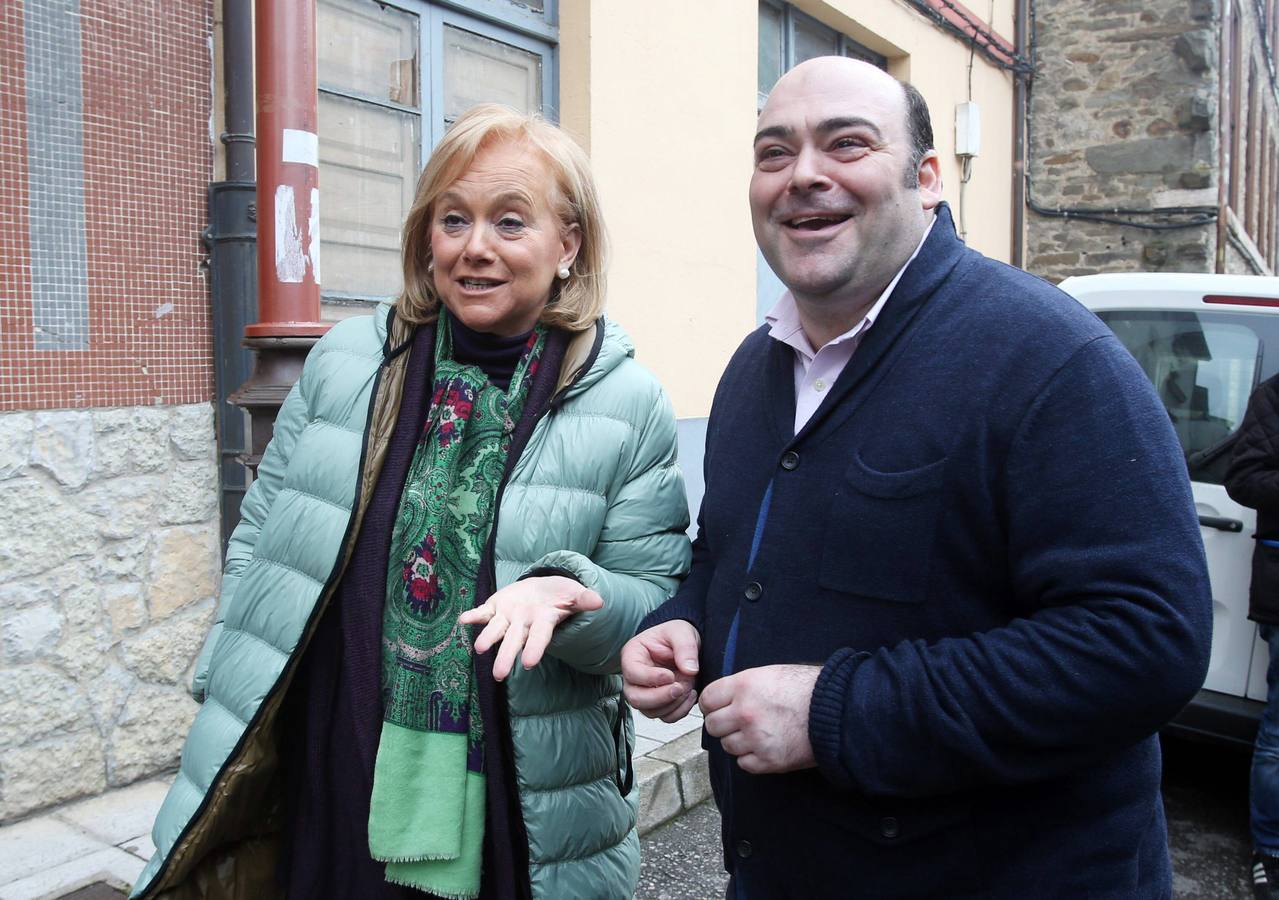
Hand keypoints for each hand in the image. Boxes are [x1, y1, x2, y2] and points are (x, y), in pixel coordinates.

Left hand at [459, 575, 602, 680]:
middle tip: (498, 675)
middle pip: (514, 641)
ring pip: (496, 630)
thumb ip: (583, 599)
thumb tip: (599, 602)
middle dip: (506, 657)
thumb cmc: (560, 596)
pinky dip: (474, 616)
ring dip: (487, 638)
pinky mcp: (496, 607)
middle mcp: (523, 624)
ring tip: (480, 648)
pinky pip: (483, 613)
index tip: (528, 663)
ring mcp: (508, 617)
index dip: (534, 649)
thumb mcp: (574, 595)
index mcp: (543, 622)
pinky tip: (463, 619)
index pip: (539, 638)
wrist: (542, 590)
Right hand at [621, 620, 700, 722]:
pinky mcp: (658, 704)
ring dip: (672, 704)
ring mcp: (644, 693)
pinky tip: (689, 695)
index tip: (670, 675)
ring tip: (688, 687)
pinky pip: (664, 717)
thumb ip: (685, 648)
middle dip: (660, 697)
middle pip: (636, 698)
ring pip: (650, 711)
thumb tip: (689, 670)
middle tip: (680, 687)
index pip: (632, 673)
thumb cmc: (676, 635)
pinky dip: (679, 711)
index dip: (651, 678)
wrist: (685, 645)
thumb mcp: (681, 632)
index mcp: (633, 655)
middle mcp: (634, 677)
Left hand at [700, 664, 819, 773]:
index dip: (712, 704)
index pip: (707, 699)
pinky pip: (744, 764)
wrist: (836, 711)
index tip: (719, 707)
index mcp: (743, 686)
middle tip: (737, 722)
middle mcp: (745, 713)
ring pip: (727, 745)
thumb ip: (742, 686)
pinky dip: (751, 758)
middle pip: (713, 725)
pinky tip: (764, 747)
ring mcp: (756, 738)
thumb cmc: (805, 688)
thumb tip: (721, 698)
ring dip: (738, 741)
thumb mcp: (769, 674)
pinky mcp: (768, 760)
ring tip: (756, 733)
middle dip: (723, 724)